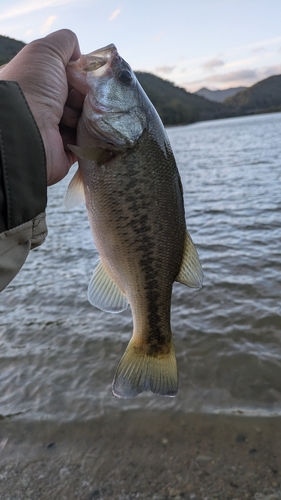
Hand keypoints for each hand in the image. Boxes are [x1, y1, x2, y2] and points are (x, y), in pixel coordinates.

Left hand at [0, 29, 84, 184]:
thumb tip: (79, 54)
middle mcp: (39, 108)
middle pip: (75, 98)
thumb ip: (64, 42)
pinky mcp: (62, 152)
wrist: (27, 131)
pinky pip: (83, 142)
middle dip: (84, 96)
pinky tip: (87, 130)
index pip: (63, 76)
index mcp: (31, 85)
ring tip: (83, 116)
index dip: (77, 74)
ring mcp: (50, 131)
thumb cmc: (31, 89)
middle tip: (84, 97)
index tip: (84, 76)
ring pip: (81, 120)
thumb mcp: (45, 51)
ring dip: (87, 116)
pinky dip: (89, 136)